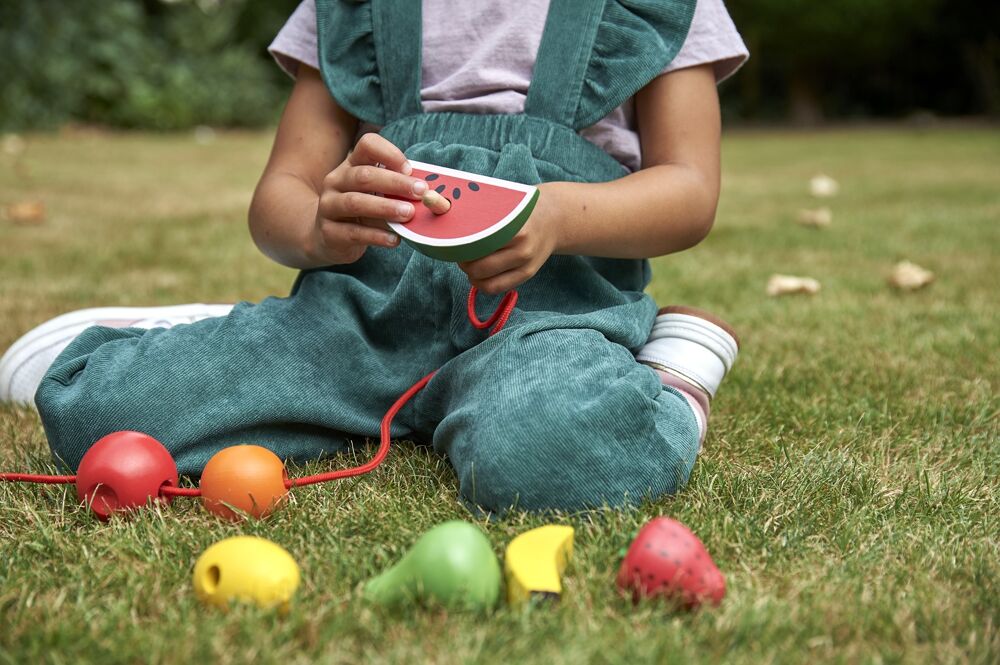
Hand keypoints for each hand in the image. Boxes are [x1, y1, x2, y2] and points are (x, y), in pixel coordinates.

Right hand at [310, 133, 428, 264]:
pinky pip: (354, 233)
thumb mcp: (376, 194)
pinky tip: (395, 240)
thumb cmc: (361, 211)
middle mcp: (336, 181)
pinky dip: (377, 236)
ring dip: (386, 208)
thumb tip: (430, 196)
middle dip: (395, 183)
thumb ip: (397, 190)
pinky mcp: (328, 232)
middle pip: (364, 175)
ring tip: (409, 214)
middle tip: (420, 192)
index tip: (410, 168)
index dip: (390, 153)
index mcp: (351, 165)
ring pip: (356, 203)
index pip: (367, 145)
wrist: (327, 237)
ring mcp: (329, 206)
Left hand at [457, 183, 564, 293]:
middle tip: (459, 253)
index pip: (476, 244)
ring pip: (486, 281)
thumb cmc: (521, 209)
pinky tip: (479, 274)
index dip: (459, 246)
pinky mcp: (527, 274)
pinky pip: (497, 288)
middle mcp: (521, 248)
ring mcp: (525, 264)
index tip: (453, 242)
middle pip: (478, 266)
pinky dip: (482, 284)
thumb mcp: (505, 205)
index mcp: (513, 227)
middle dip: (463, 262)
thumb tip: (447, 218)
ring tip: (469, 264)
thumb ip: (482, 214)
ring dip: (471, 275)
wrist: (555, 218)